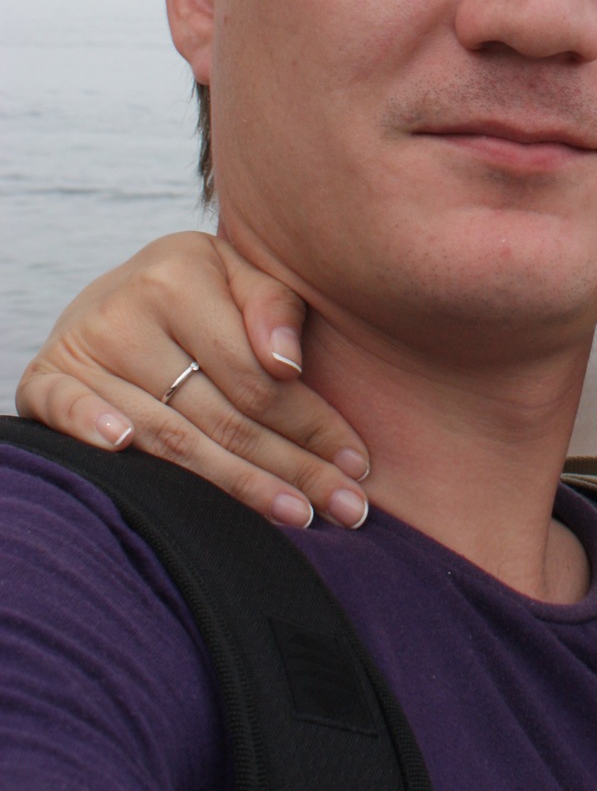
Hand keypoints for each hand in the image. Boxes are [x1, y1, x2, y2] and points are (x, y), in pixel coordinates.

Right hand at [15, 233, 370, 528]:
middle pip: (223, 414)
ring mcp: (83, 347)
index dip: (313, 425)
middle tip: (345, 508)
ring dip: (236, 485)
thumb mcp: (239, 276)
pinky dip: (93, 431)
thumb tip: (286, 365)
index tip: (358, 464)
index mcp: (182, 274)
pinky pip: (69, 412)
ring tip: (295, 515)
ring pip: (170, 437)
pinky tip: (131, 458)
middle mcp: (128, 309)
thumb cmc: (195, 294)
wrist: (109, 295)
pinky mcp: (44, 379)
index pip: (258, 376)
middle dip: (291, 468)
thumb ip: (274, 306)